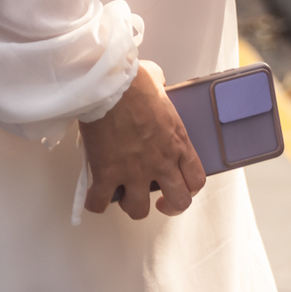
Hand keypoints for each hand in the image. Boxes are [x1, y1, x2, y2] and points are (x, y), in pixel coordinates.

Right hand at [80, 62, 206, 219]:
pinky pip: (100, 203)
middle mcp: (161, 162)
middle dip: (168, 206)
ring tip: (122, 192)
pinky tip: (94, 193)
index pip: (197, 180)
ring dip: (130, 204)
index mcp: (178, 142)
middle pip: (178, 202)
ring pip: (138, 210)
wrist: (109, 85)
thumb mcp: (160, 84)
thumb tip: (157, 83)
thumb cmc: (134, 81)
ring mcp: (134, 172)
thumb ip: (162, 91)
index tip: (177, 186)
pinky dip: (95, 201)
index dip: (188, 189)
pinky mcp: (107, 174)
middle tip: (156, 201)